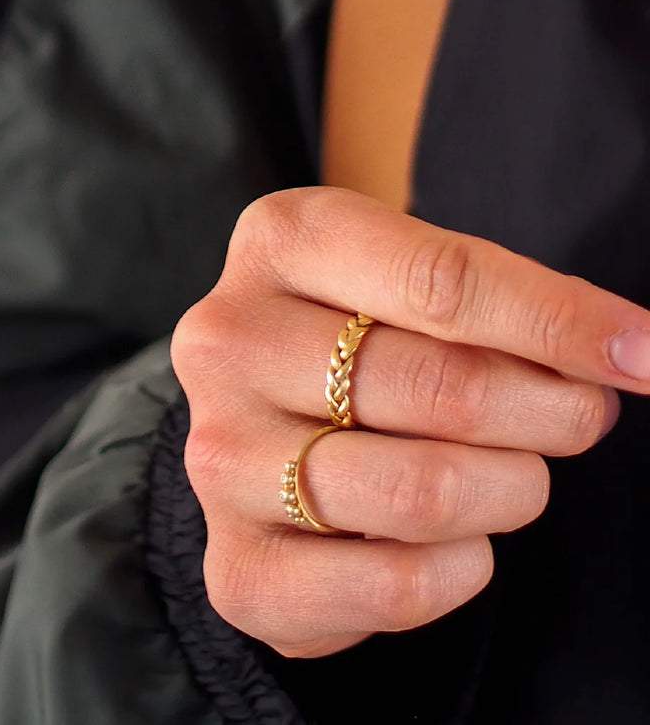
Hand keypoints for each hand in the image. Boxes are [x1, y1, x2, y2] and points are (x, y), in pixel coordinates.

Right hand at [171, 187, 647, 658]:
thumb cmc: (360, 327)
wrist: (271, 412)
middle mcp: (228, 343)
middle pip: (438, 389)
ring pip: (421, 493)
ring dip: (512, 490)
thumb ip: (507, 303)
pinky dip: (462, 569)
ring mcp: (220, 458)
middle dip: (550, 412)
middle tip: (581, 415)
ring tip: (518, 474)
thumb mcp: (414, 276)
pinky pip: (394, 587)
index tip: (642, 354)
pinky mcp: (239, 567)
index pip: (444, 281)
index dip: (561, 324)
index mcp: (278, 241)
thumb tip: (633, 351)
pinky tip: (460, 538)